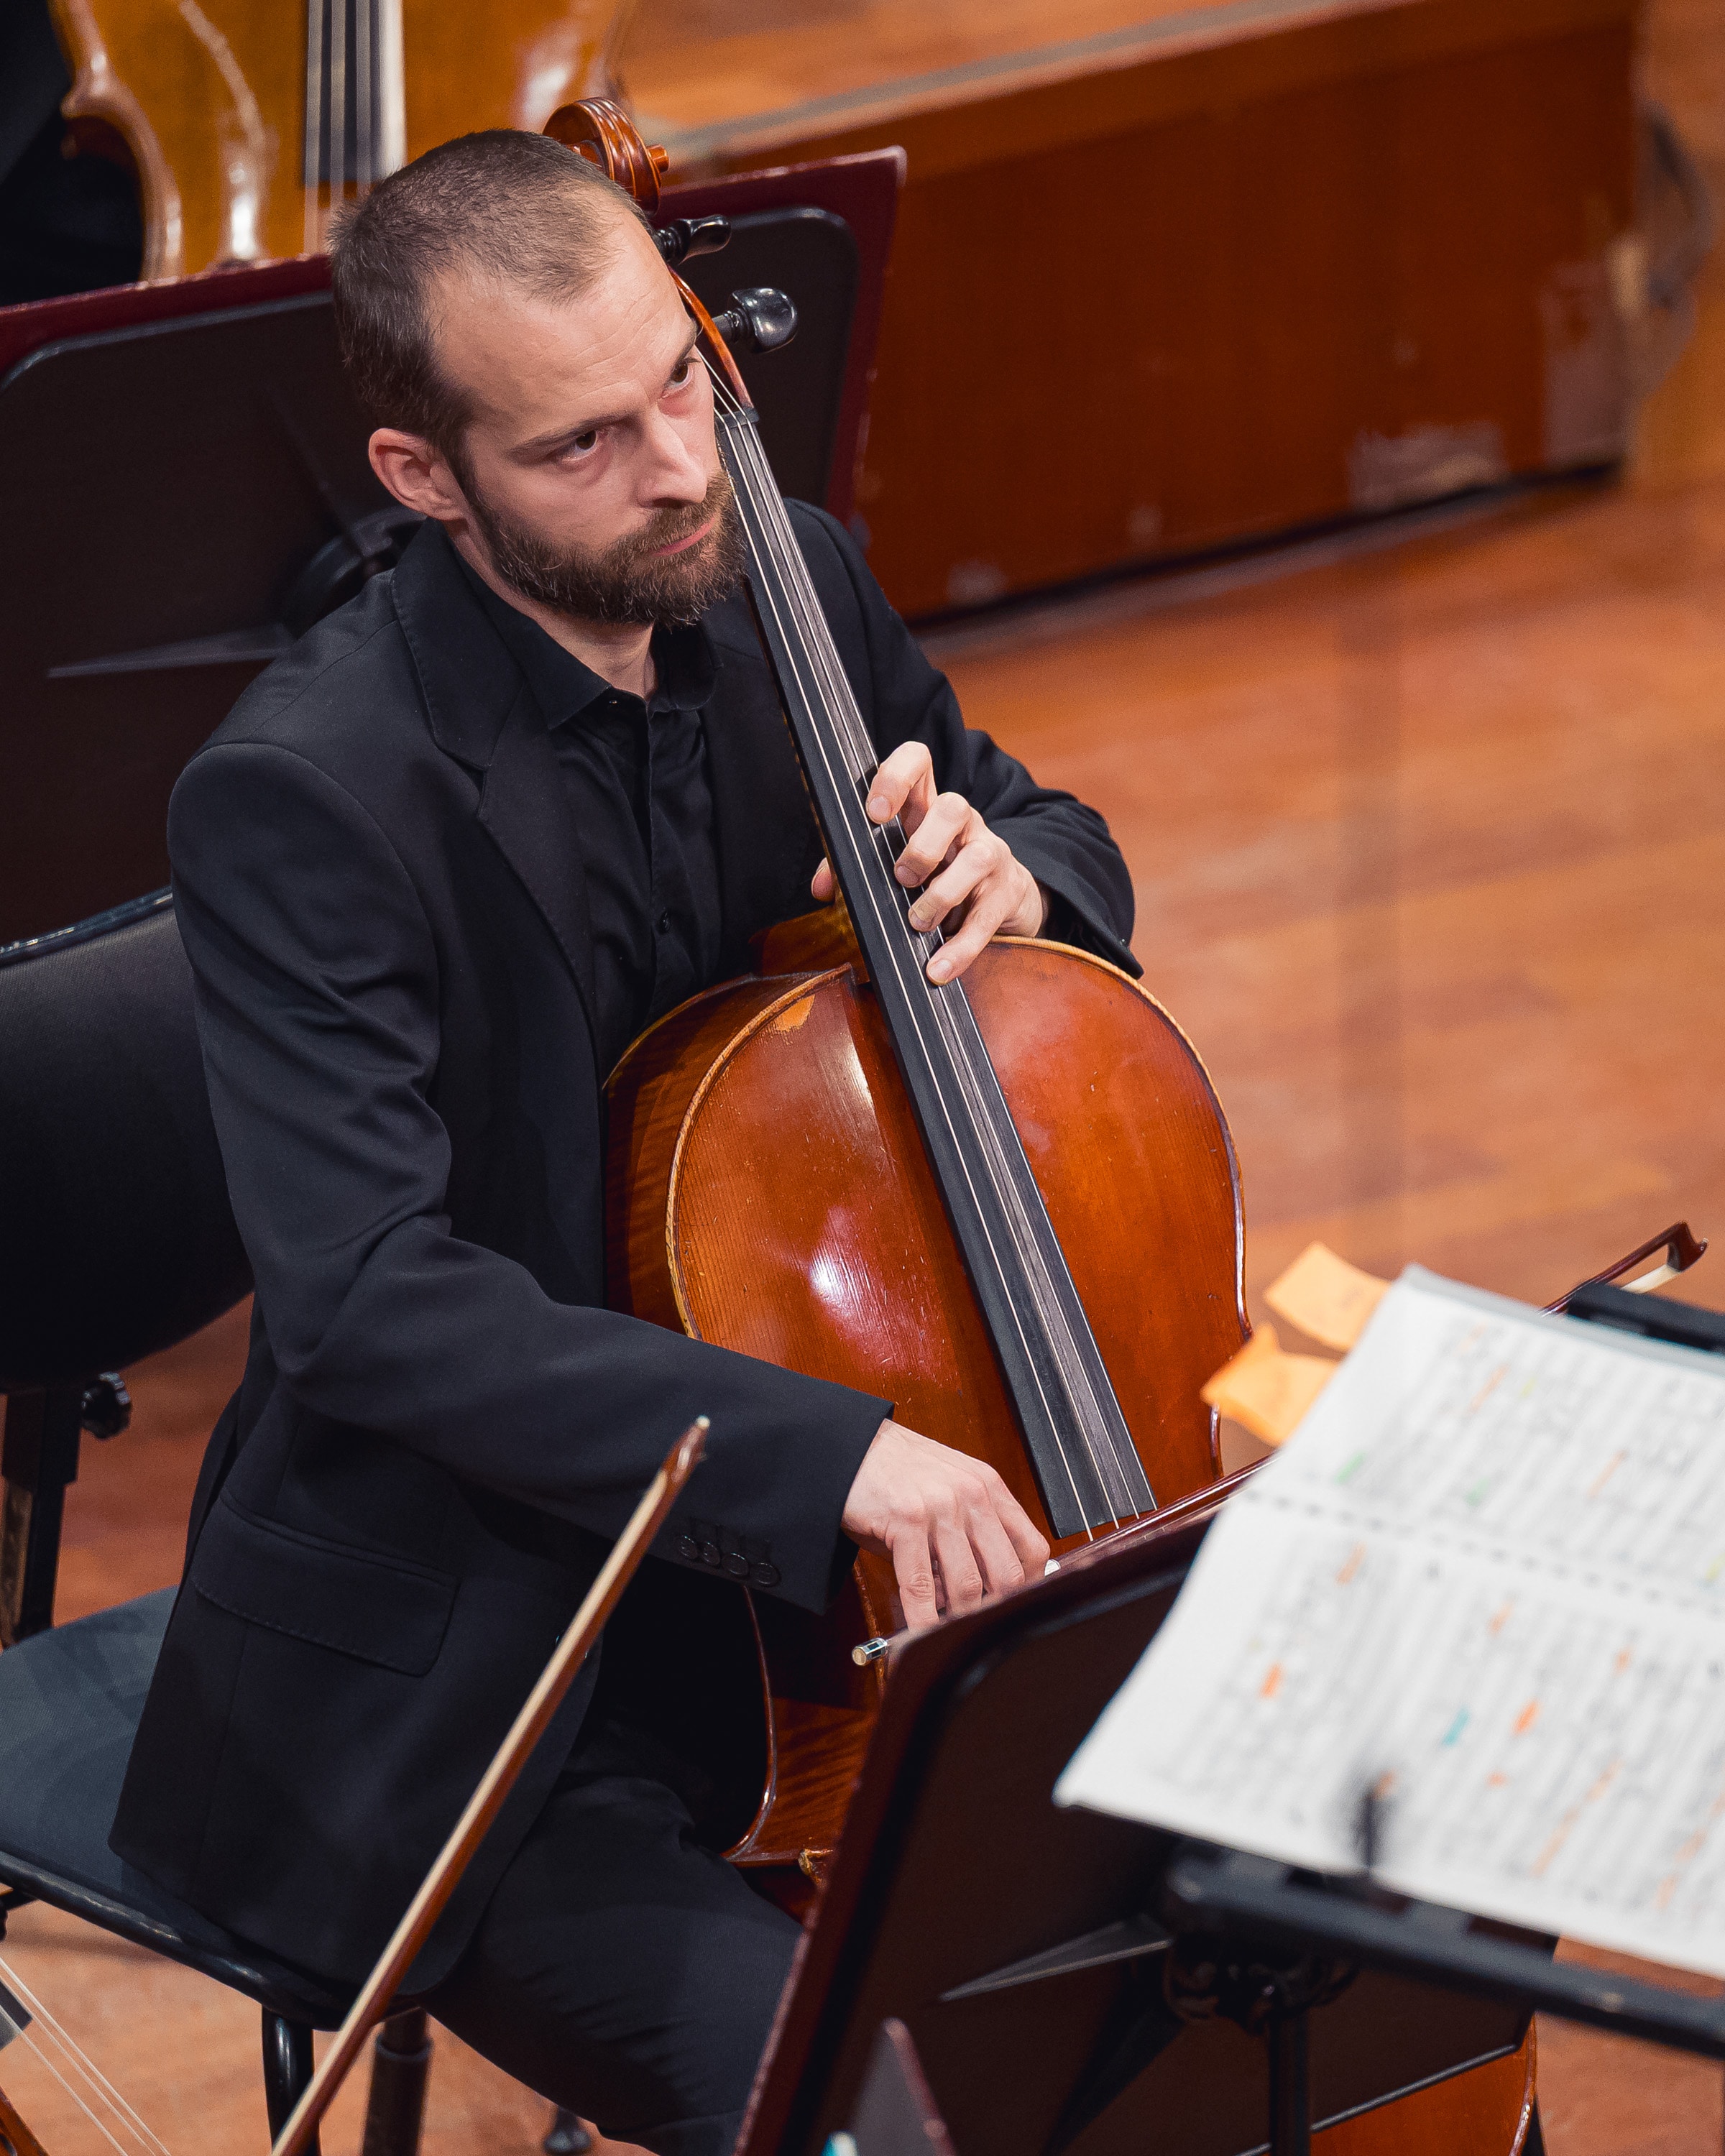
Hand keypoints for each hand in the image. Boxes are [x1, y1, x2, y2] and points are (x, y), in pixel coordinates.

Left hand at [809, 741, 1046, 983]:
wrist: (1001, 899)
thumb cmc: (935, 875)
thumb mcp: (894, 863)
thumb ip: (854, 868)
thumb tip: (823, 888)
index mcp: (927, 806)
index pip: (918, 762)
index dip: (897, 777)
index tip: (876, 813)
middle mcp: (963, 823)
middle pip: (953, 806)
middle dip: (923, 845)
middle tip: (901, 876)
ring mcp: (990, 853)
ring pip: (977, 857)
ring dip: (941, 893)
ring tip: (917, 921)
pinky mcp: (1007, 891)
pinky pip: (986, 917)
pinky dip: (961, 947)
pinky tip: (938, 966)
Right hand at [842, 1418, 1050, 1628]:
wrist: (850, 1446)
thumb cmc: (897, 1472)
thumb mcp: (948, 1491)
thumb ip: (970, 1534)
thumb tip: (982, 1595)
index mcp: (988, 1487)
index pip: (1032, 1547)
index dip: (1028, 1586)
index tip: (1015, 1607)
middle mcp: (971, 1495)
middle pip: (1007, 1573)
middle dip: (995, 1610)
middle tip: (981, 1628)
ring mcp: (940, 1508)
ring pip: (967, 1585)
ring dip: (957, 1618)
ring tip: (946, 1630)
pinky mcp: (906, 1520)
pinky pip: (920, 1585)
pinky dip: (923, 1618)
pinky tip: (920, 1632)